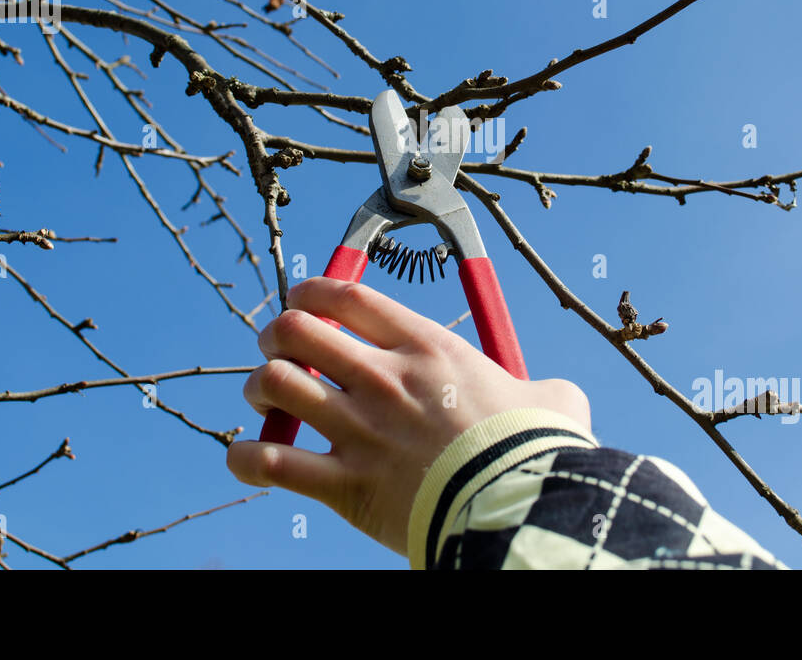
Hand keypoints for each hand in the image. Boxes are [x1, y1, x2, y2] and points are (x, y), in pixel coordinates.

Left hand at [225, 276, 590, 555]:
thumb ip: (543, 388)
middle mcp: (383, 379)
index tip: (301, 301)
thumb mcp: (552, 402)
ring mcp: (358, 431)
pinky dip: (246, 456)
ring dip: (258, 388)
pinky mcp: (344, 485)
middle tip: (279, 351)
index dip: (312, 292)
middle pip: (296, 330)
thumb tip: (555, 398)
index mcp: (426, 349)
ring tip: (266, 400)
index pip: (347, 297)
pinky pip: (269, 461)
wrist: (520, 508)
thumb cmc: (537, 453)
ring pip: (273, 384)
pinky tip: (248, 457)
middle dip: (276, 336)